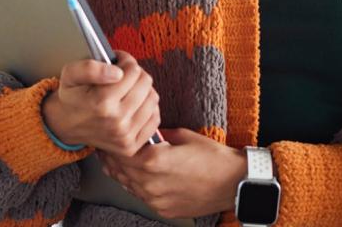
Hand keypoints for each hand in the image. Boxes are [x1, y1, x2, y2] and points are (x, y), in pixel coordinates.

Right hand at [41, 51, 159, 155]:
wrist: (66, 125)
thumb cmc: (71, 97)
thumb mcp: (70, 74)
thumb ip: (90, 68)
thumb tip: (118, 73)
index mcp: (101, 102)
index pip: (133, 71)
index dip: (126, 62)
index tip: (118, 63)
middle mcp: (115, 121)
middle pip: (145, 83)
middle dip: (136, 74)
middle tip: (123, 75)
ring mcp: (125, 136)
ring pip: (152, 99)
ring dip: (143, 90)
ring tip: (129, 89)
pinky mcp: (131, 146)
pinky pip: (154, 119)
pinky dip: (148, 108)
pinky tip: (135, 105)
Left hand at [99, 128, 247, 219]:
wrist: (234, 183)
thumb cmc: (213, 157)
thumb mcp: (183, 136)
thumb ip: (158, 135)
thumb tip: (145, 132)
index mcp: (153, 161)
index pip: (120, 153)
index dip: (112, 145)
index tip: (108, 137)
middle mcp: (150, 184)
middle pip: (119, 171)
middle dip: (112, 159)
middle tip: (107, 148)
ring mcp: (156, 200)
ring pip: (128, 186)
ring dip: (122, 174)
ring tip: (119, 162)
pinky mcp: (164, 210)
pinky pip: (142, 197)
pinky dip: (137, 186)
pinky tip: (139, 176)